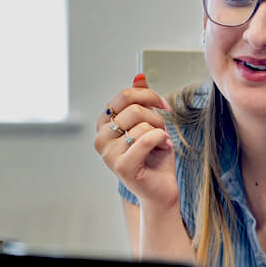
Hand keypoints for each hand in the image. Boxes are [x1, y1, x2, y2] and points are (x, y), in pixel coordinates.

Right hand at [94, 73, 178, 210]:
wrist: (161, 189)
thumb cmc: (155, 158)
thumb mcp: (150, 123)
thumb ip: (142, 100)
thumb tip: (139, 76)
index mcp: (104, 124)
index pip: (124, 95)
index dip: (149, 96)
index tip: (164, 106)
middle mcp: (101, 138)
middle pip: (134, 108)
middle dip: (157, 117)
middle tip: (162, 132)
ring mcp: (108, 154)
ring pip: (142, 124)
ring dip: (160, 132)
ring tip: (160, 144)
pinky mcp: (122, 166)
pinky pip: (146, 139)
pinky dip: (161, 141)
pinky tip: (163, 149)